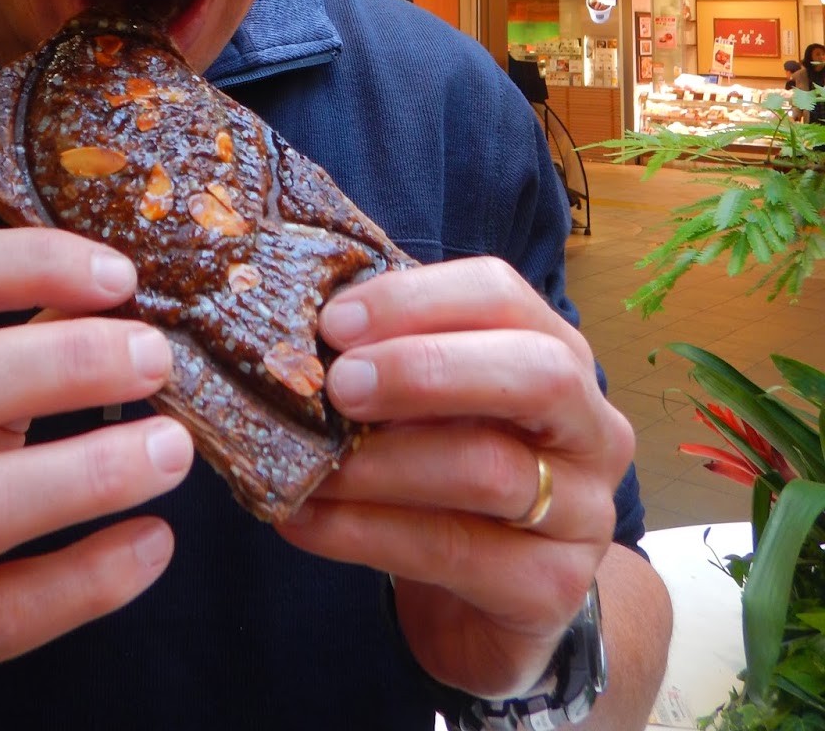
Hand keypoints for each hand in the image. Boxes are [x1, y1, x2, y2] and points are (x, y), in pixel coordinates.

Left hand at [278, 257, 633, 699]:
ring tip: (306, 467)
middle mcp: (591, 426)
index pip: (501, 295)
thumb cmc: (447, 467)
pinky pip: (451, 550)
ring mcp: (583, 512)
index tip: (333, 323)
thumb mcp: (427, 402)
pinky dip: (363, 532)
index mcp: (558, 353)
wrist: (484, 596)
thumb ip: (388, 357)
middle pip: (535, 374)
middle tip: (337, 386)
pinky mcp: (552, 589)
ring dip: (380, 464)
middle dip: (424, 370)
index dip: (414, 300)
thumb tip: (301, 334)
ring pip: (488, 470)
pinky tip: (303, 520)